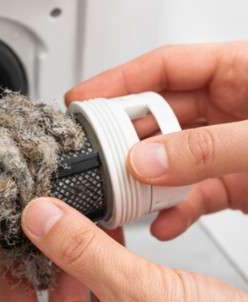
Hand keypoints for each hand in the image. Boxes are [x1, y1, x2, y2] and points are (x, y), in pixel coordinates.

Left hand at [0, 197, 247, 301]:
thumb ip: (85, 253)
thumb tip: (38, 219)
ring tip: (52, 220)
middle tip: (3, 229)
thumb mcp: (138, 293)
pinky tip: (99, 232)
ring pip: (65, 298)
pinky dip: (95, 261)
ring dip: (59, 257)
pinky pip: (101, 292)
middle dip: (15, 264)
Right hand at [67, 41, 247, 240]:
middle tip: (100, 163)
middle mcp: (235, 108)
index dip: (119, 81)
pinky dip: (176, 212)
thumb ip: (208, 149)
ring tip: (128, 199)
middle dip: (127, 145)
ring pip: (172, 161)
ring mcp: (234, 149)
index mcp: (242, 73)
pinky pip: (196, 195)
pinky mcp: (240, 183)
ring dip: (147, 184)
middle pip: (160, 118)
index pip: (166, 67)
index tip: (81, 103)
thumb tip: (146, 161)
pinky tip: (163, 223)